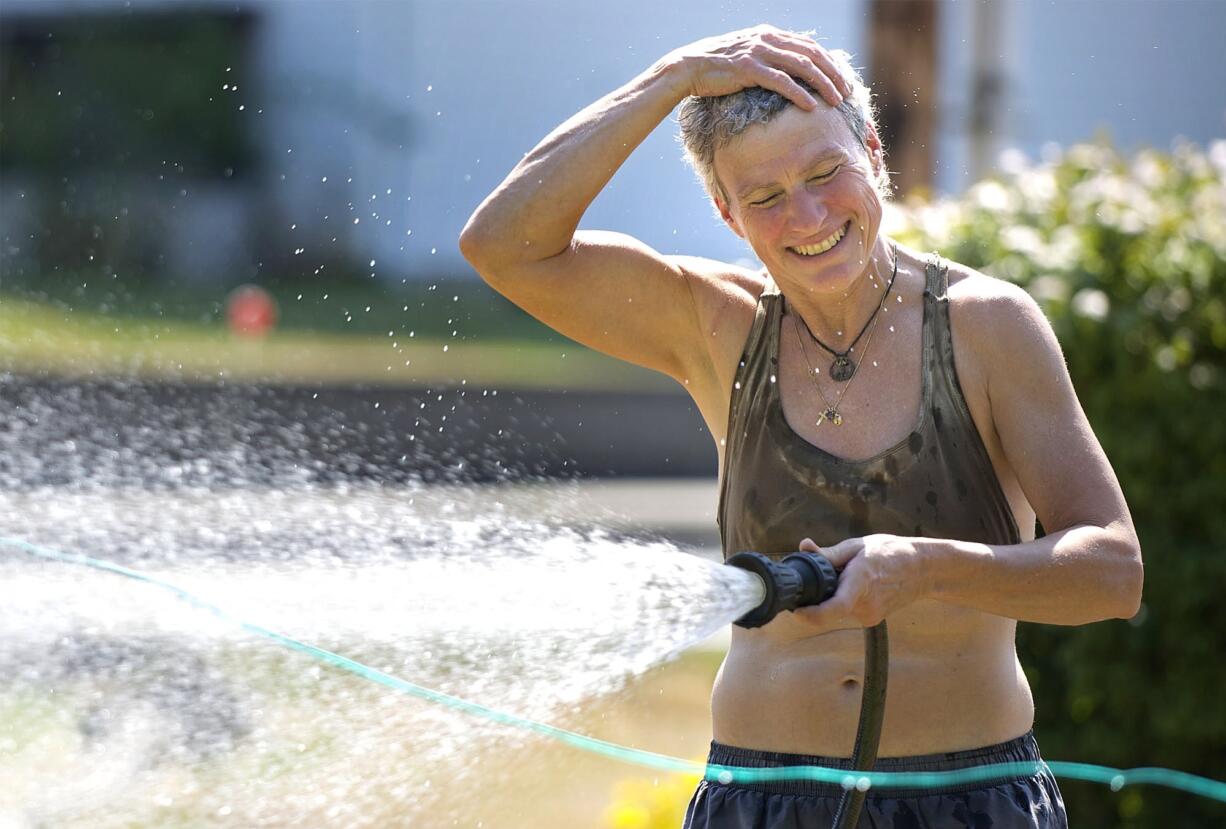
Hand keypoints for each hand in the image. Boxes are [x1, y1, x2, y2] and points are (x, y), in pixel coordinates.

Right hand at [663, 25, 850, 109]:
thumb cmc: (717, 68)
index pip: (809, 46)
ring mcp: (758, 52)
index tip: (843, 80)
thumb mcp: (747, 56)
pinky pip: (781, 81)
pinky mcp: (748, 69)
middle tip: (847, 92)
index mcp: (770, 34)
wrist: (688, 67)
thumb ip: (768, 58)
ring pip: (802, 66)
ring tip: (836, 101)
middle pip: (812, 54)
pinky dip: (799, 94)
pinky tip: (811, 107)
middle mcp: (767, 38)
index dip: (830, 62)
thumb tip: (786, 73)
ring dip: (823, 84)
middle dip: (833, 74)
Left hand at [790, 534, 930, 633]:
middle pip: (829, 607)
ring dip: (833, 596)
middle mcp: (866, 604)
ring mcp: (870, 615)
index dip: (812, 614)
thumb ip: (829, 553)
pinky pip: (848, 611)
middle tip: (824, 575)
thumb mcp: (858, 546)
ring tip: (849, 576)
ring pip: (837, 610)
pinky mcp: (872, 620)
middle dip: (819, 595)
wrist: (923, 570)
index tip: (796, 611)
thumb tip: (804, 546)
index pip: (835, 607)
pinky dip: (844, 600)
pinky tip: (857, 585)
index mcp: (861, 582)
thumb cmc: (891, 553)